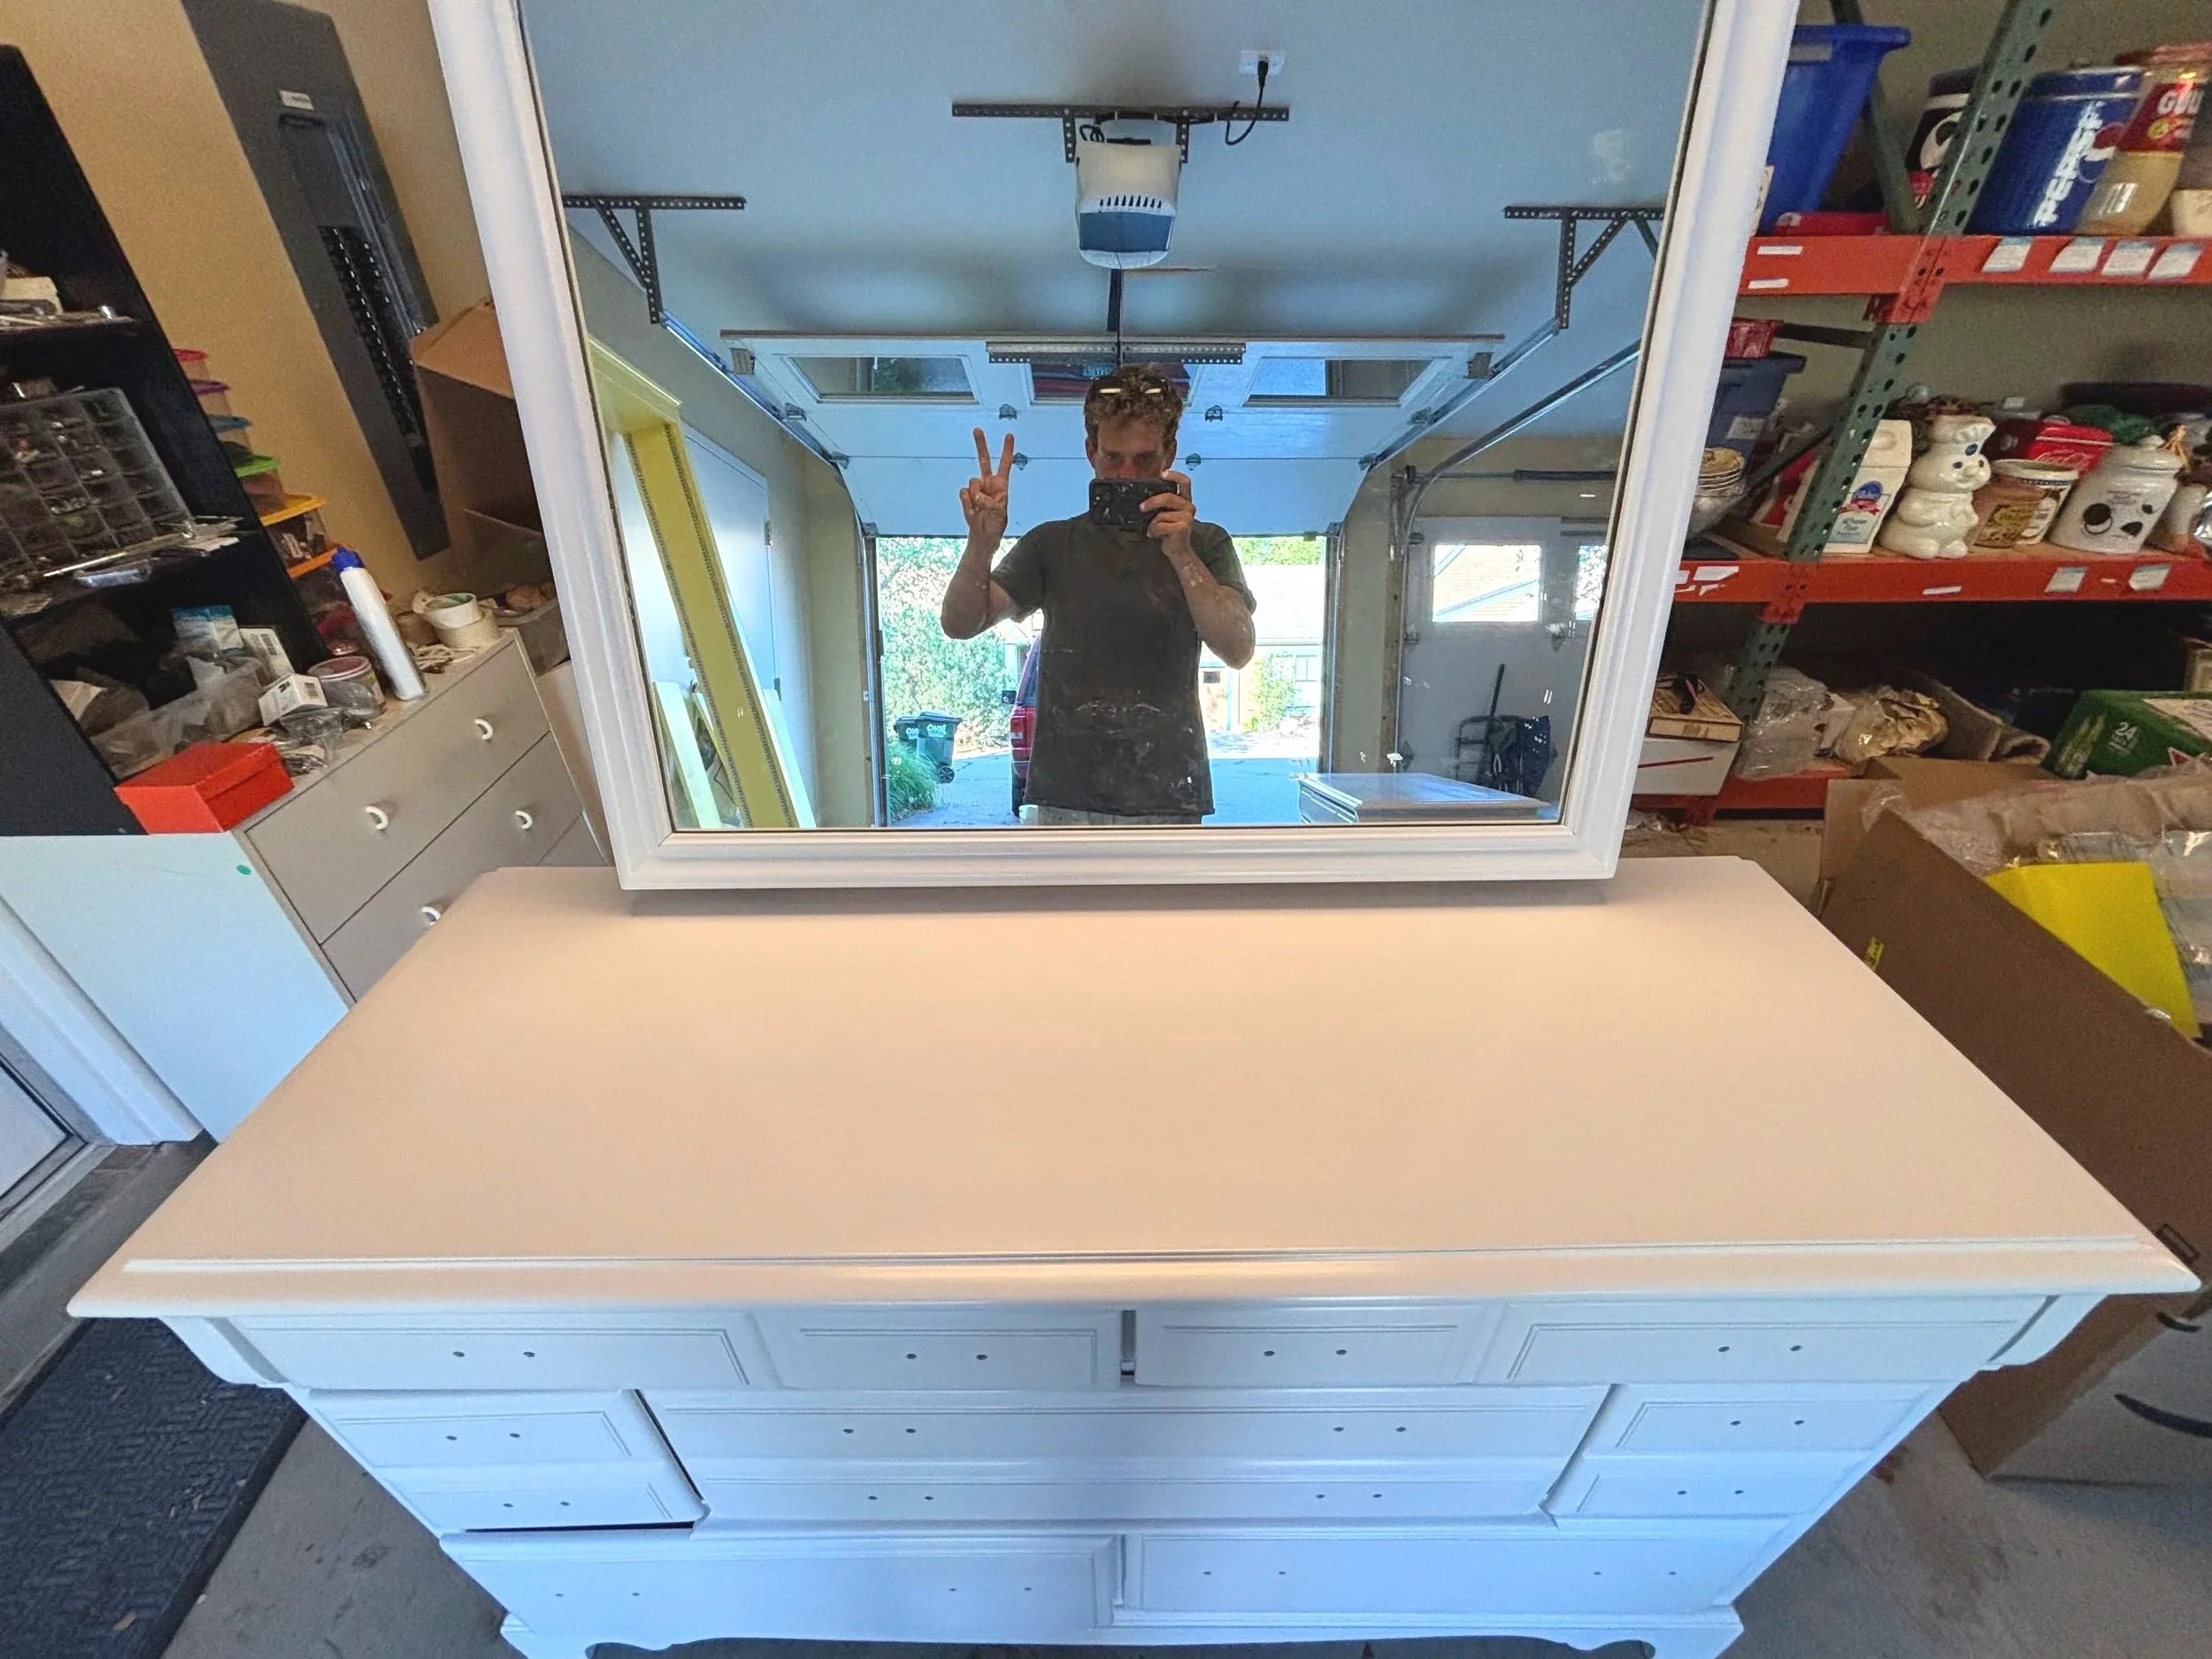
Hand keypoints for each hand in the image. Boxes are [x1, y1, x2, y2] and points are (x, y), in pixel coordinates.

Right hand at [961, 428, 1014, 542]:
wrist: (982, 535)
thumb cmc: (995, 524)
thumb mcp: (999, 515)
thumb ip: (990, 504)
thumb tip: (978, 496)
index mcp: (1001, 485)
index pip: (1004, 464)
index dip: (1007, 450)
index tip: (1009, 435)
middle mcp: (988, 483)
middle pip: (983, 460)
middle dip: (980, 444)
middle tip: (977, 429)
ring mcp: (976, 488)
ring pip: (972, 483)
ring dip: (975, 497)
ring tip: (980, 509)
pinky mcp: (966, 495)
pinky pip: (963, 493)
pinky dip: (967, 503)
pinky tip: (973, 511)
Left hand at [1144, 471, 1195, 558]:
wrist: (1178, 551)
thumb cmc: (1168, 531)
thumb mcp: (1165, 514)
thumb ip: (1162, 504)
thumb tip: (1144, 496)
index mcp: (1185, 500)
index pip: (1185, 482)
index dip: (1174, 475)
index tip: (1162, 474)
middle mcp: (1189, 506)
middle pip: (1168, 497)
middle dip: (1151, 502)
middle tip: (1141, 508)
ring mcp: (1187, 517)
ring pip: (1161, 514)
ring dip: (1152, 524)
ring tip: (1153, 530)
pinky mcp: (1183, 527)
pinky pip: (1161, 525)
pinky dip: (1154, 531)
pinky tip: (1155, 535)